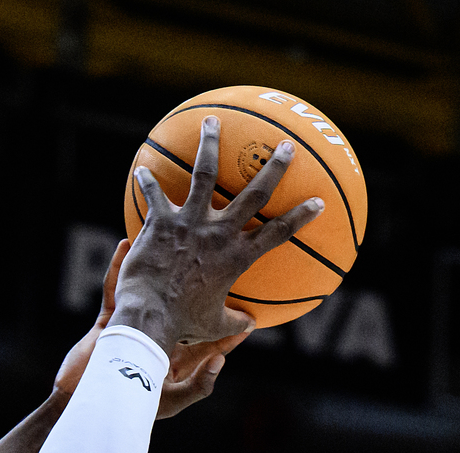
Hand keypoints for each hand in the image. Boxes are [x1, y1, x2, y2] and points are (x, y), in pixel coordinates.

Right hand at [56, 239, 245, 415]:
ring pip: (154, 292)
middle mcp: (159, 338)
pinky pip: (117, 286)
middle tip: (223, 263)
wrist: (83, 401)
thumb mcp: (169, 402)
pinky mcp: (111, 319)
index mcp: (176, 360)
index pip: (211, 345)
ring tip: (177, 246)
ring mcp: (135, 326)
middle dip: (204, 290)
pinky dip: (119, 265)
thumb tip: (220, 360)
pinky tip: (126, 244)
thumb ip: (198, 385)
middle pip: (188, 310)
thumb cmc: (127, 406)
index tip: (252, 318)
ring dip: (163, 270)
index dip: (232, 332)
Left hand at [115, 116, 321, 352]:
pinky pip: (155, 195)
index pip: (277, 234)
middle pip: (253, 193)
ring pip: (204, 174)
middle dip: (273, 167)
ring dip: (209, 145)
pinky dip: (148, 182)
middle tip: (286, 146)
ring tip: (211, 121)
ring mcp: (190, 223)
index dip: (300, 217)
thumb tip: (250, 324)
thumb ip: (233, 320)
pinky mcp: (162, 222)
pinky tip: (141, 169)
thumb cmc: (182, 324)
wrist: (149, 318)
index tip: (318, 201)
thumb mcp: (213, 325)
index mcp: (236, 258)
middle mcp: (218, 233)